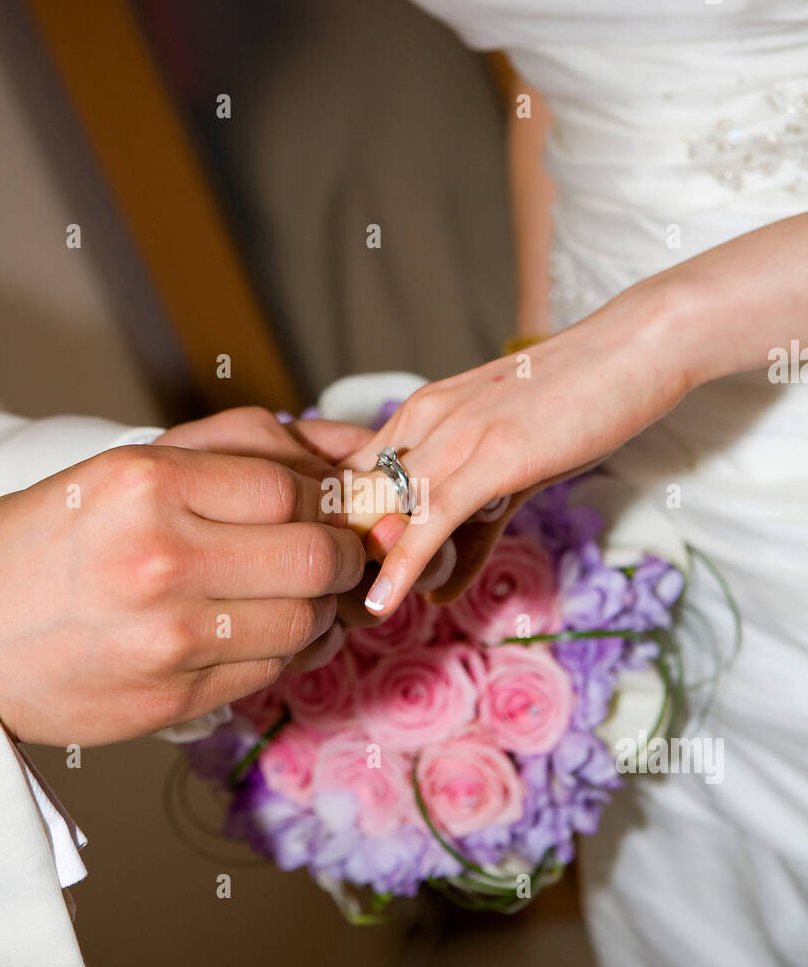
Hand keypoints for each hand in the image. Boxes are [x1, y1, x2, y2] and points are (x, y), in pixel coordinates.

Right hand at [0, 443, 363, 745]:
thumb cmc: (40, 547)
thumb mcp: (120, 470)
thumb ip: (236, 447)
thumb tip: (348, 449)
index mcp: (145, 484)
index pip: (293, 487)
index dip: (325, 499)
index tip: (325, 507)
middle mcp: (162, 558)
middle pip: (317, 554)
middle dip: (344, 554)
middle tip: (334, 552)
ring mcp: (172, 635)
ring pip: (308, 618)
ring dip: (318, 606)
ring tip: (287, 593)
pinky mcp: (177, 695)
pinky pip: (275, 668)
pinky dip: (286, 649)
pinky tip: (258, 630)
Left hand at [343, 275, 695, 615]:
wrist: (635, 347)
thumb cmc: (577, 402)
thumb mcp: (512, 469)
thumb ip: (474, 534)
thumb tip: (439, 591)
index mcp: (419, 413)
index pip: (346, 479)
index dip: (331, 533)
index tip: (330, 580)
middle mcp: (423, 418)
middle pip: (350, 499)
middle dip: (334, 556)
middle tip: (332, 612)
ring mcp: (457, 434)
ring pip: (382, 510)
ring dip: (360, 569)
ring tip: (344, 619)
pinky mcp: (495, 455)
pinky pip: (433, 518)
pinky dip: (403, 565)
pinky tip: (383, 603)